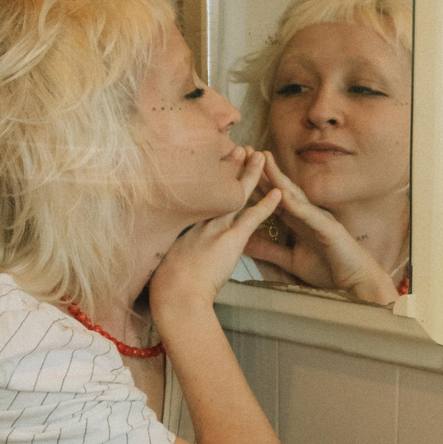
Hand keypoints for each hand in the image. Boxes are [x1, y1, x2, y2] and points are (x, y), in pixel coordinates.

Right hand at [148, 147, 283, 321]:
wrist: (174, 296)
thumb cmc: (167, 289)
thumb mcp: (164, 266)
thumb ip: (173, 257)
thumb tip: (172, 262)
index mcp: (183, 227)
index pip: (199, 199)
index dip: (208, 181)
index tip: (212, 167)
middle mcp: (198, 221)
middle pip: (215, 188)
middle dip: (227, 166)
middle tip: (235, 147)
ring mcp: (215, 228)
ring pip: (235, 195)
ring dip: (249, 174)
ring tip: (260, 156)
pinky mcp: (231, 240)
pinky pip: (252, 217)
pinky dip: (267, 204)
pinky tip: (278, 192)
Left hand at [240, 154, 400, 304]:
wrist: (355, 283)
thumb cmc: (328, 269)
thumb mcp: (290, 260)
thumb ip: (269, 250)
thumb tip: (245, 243)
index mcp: (297, 220)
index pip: (271, 197)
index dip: (254, 182)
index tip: (235, 168)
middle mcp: (307, 214)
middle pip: (280, 188)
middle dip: (262, 170)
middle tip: (244, 150)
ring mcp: (318, 218)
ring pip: (295, 194)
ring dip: (278, 177)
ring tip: (264, 159)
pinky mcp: (329, 229)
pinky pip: (311, 215)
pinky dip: (297, 205)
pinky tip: (284, 195)